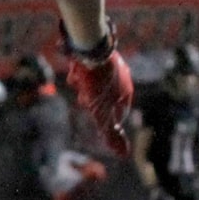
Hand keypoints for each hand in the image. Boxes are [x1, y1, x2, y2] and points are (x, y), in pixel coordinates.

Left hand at [67, 42, 133, 156]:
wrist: (89, 46)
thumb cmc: (97, 81)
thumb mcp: (101, 111)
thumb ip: (110, 131)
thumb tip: (123, 153)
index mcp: (125, 90)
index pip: (117, 112)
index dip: (104, 116)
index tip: (98, 116)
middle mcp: (117, 77)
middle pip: (99, 97)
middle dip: (88, 98)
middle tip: (85, 94)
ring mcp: (105, 65)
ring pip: (87, 83)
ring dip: (79, 82)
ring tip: (79, 76)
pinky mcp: (91, 54)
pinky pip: (80, 68)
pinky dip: (75, 70)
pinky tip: (73, 65)